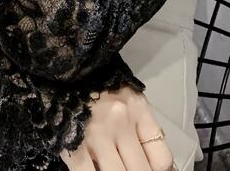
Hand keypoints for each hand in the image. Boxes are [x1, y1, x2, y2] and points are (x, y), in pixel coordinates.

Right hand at [60, 84, 174, 170]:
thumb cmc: (99, 84)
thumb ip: (144, 127)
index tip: (149, 170)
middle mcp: (121, 122)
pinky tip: (95, 169)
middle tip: (129, 167)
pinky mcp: (74, 144)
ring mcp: (97, 135)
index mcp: (138, 109)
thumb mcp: (129, 97)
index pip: (161, 159)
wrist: (66, 68)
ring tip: (114, 167)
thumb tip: (163, 165)